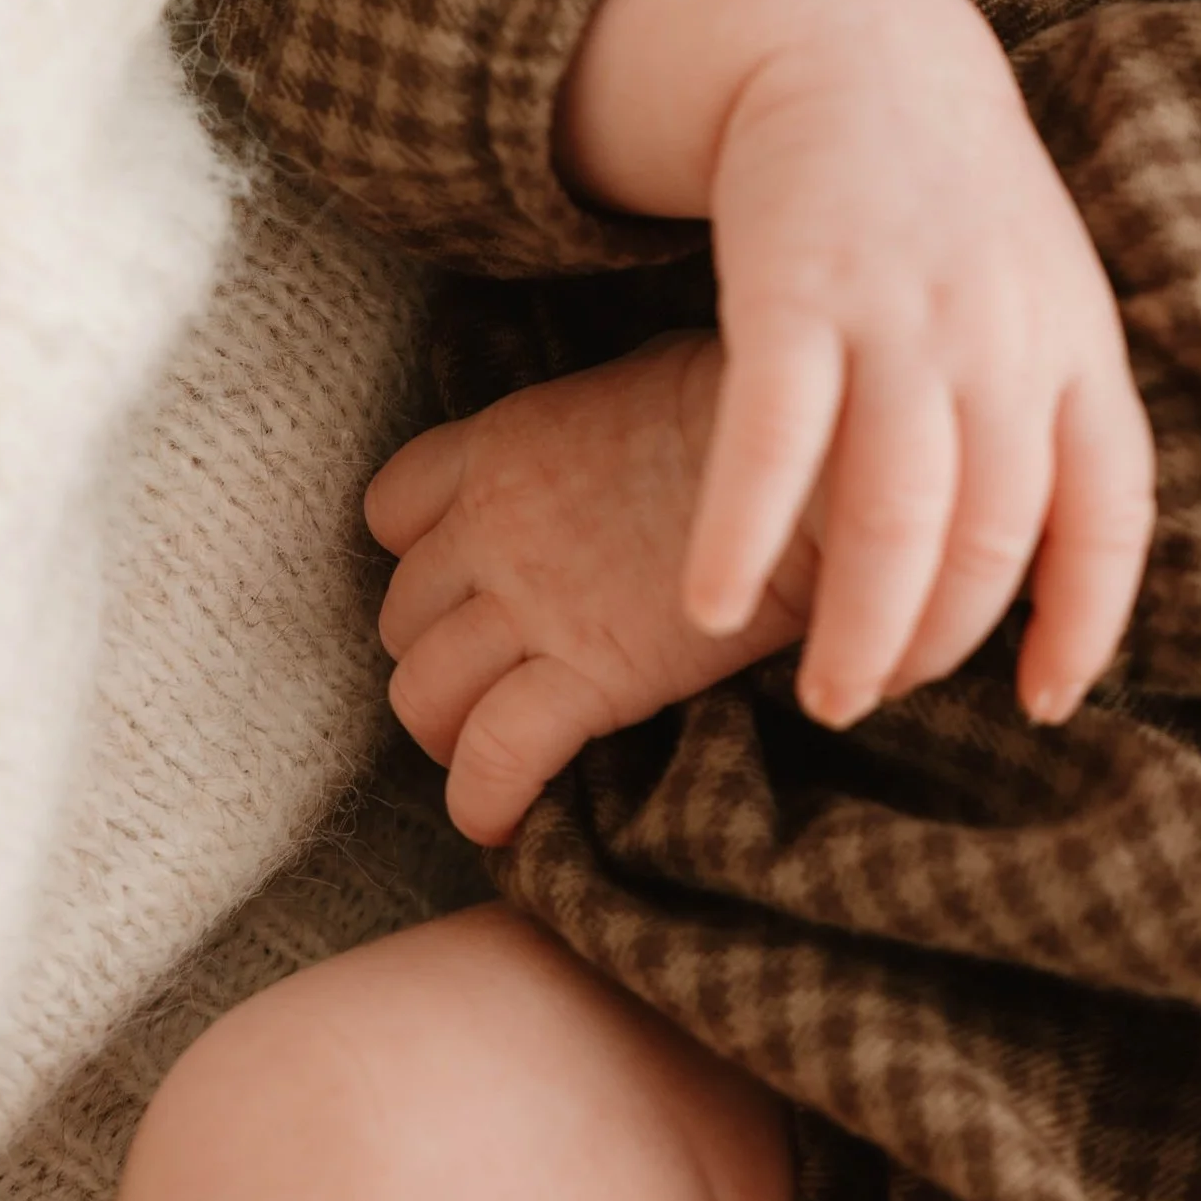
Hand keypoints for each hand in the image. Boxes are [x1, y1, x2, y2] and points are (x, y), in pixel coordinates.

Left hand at [367, 335, 810, 846]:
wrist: (808, 463)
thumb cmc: (749, 412)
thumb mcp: (642, 378)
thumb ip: (590, 426)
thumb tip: (607, 443)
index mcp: (503, 444)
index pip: (393, 510)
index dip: (419, 554)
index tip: (462, 584)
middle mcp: (492, 523)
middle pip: (401, 614)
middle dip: (433, 652)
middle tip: (486, 680)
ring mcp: (530, 603)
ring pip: (422, 693)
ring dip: (447, 731)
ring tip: (488, 750)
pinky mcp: (587, 676)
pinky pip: (491, 756)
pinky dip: (483, 800)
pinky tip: (502, 822)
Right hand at [557, 0, 1155, 736]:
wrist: (858, 45)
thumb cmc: (951, 202)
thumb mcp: (1043, 291)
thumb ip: (1054, 411)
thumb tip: (1053, 573)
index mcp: (1077, 345)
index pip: (1111, 514)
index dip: (1084, 622)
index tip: (1044, 703)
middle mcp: (1001, 339)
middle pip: (989, 539)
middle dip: (933, 645)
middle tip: (874, 696)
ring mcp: (900, 315)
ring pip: (891, 517)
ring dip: (855, 629)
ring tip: (820, 693)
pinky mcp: (793, 292)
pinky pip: (771, 445)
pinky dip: (741, 537)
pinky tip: (710, 603)